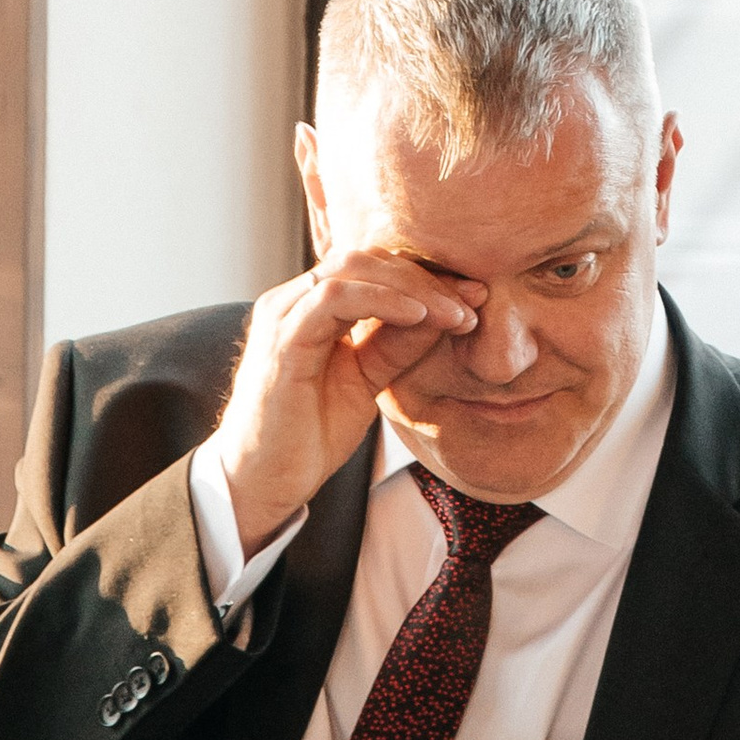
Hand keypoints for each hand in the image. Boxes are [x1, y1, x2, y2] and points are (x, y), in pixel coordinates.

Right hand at [213, 249, 480, 554]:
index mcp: (309, 306)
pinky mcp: (282, 340)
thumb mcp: (367, 382)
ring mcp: (283, 315)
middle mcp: (292, 300)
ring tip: (455, 311)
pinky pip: (332, 298)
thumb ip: (398, 345)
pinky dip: (381, 300)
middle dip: (426, 274)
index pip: (371, 267)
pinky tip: (419, 315)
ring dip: (412, 286)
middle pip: (365, 258)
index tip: (474, 294)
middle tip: (474, 297)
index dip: (425, 275)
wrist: (265, 482)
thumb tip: (448, 314)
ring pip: (351, 268)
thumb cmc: (308, 433)